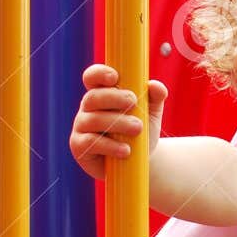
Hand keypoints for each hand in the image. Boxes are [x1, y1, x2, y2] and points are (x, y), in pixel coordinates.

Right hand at [69, 64, 168, 180]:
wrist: (140, 162)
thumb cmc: (142, 132)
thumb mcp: (152, 114)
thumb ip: (155, 98)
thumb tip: (156, 86)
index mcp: (101, 94)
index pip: (92, 78)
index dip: (99, 73)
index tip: (115, 77)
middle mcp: (88, 109)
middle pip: (93, 97)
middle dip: (113, 98)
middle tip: (133, 102)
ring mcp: (81, 127)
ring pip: (93, 120)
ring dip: (117, 122)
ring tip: (138, 128)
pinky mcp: (79, 147)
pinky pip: (90, 142)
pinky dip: (110, 146)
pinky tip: (126, 150)